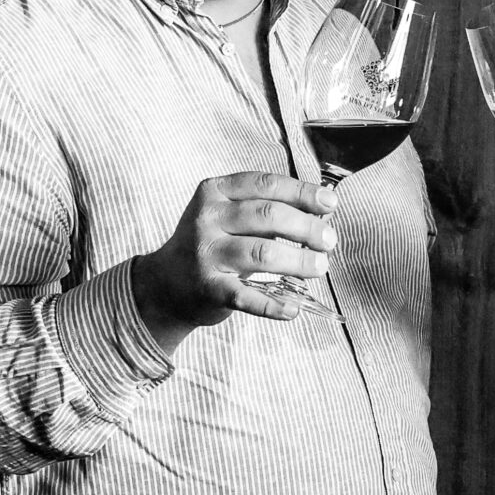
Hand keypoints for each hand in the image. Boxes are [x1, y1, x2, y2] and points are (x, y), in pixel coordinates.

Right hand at [131, 171, 338, 349]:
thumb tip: (323, 211)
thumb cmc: (213, 243)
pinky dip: (273, 305)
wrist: (165, 284)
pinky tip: (292, 309)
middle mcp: (207, 218)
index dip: (302, 192)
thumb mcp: (230, 214)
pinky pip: (246, 297)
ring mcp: (205, 254)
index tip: (330, 202)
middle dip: (306, 227)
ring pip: (262, 253)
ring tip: (320, 267)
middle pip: (267, 215)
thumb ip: (269, 208)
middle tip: (329, 240)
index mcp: (215, 191)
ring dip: (298, 261)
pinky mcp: (207, 288)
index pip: (266, 184)